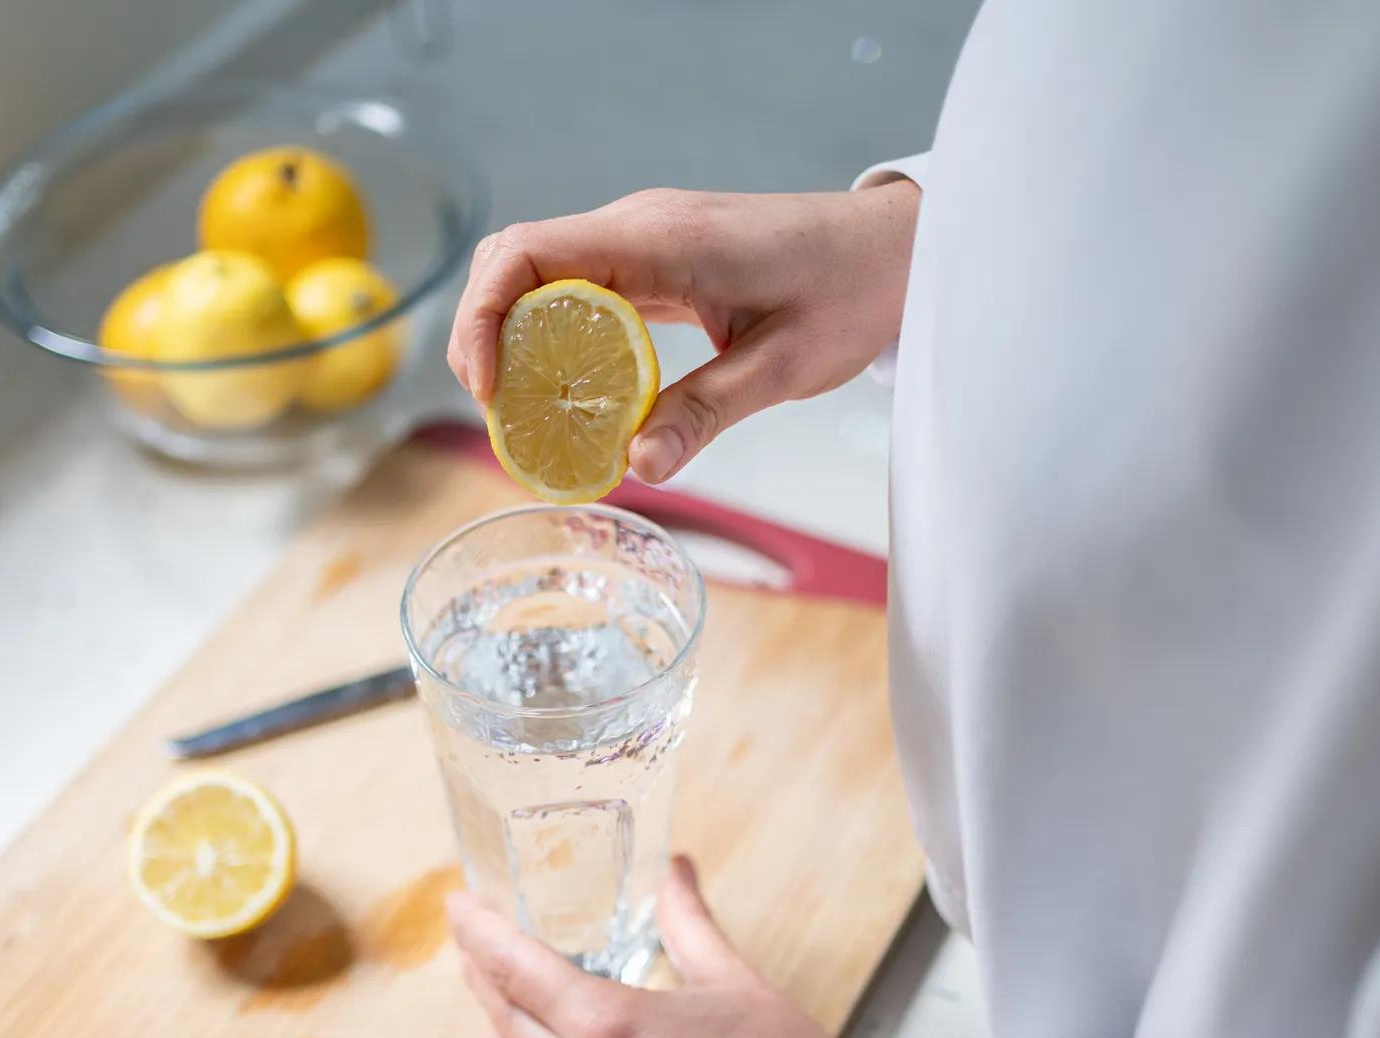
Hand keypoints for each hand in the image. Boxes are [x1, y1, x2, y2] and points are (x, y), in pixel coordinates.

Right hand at [446, 183, 919, 483]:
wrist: (895, 249)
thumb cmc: (849, 293)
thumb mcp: (782, 365)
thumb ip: (706, 413)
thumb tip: (640, 468)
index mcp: (659, 238)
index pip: (528, 254)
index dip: (483, 318)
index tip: (488, 390)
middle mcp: (638, 227)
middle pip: (515, 261)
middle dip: (485, 333)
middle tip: (501, 415)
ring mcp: (644, 239)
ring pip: (540, 272)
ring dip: (514, 335)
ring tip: (524, 411)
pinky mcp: (656, 258)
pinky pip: (579, 287)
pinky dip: (554, 333)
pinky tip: (568, 389)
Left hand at [446, 857, 952, 1037]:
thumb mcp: (730, 977)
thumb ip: (686, 919)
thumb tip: (673, 869)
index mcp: (610, 1026)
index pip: (512, 966)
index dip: (477, 930)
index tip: (458, 907)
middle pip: (497, 1020)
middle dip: (482, 976)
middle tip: (482, 949)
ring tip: (511, 1022)